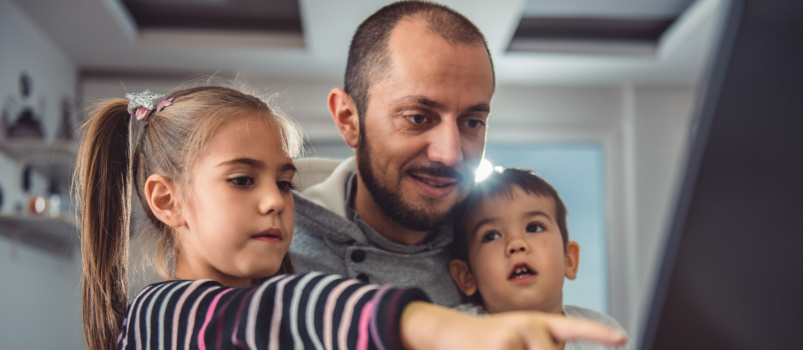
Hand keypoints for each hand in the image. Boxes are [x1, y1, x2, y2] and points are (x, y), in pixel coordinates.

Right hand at [401, 301, 626, 349]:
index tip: (622, 339)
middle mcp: (529, 325)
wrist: (445, 331)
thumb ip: (538, 346)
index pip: (572, 329)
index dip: (598, 335)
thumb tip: (549, 349)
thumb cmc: (486, 341)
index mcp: (536, 322)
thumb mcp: (514, 340)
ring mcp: (514, 335)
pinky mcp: (500, 346)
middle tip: (508, 347)